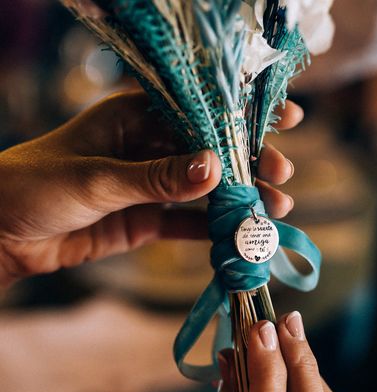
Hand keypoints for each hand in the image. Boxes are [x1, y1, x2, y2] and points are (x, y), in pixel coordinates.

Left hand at [0, 90, 302, 286]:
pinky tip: (241, 237)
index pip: (199, 112)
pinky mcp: (147, 220)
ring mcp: (151, 186)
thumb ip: (156, 177)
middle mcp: (149, 148)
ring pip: (207, 190)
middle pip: (213, 152)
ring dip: (241, 199)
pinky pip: (188, 223)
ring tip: (275, 211)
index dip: (243, 115)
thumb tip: (216, 169)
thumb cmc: (33, 186)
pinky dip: (214, 231)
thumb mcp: (96, 178)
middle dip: (251, 162)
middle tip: (283, 176)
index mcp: (135, 119)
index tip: (286, 119)